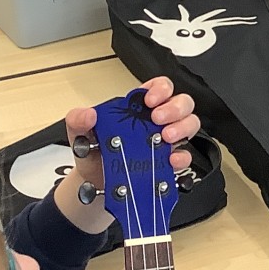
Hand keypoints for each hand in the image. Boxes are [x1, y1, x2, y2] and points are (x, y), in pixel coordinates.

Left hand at [54, 76, 199, 232]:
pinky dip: (182, 157)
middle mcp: (157, 121)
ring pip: (190, 124)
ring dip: (182, 128)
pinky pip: (186, 155)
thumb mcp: (80, 132)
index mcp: (138, 107)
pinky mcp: (168, 162)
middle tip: (158, 119)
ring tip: (166, 138)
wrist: (94, 182)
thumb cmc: (93, 152)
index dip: (161, 89)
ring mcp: (165, 141)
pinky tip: (170, 160)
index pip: (160, 87)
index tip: (150, 100)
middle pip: (182, 102)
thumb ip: (78, 119)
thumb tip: (89, 115)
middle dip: (174, 108)